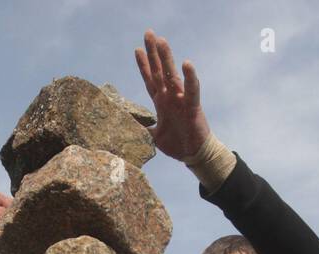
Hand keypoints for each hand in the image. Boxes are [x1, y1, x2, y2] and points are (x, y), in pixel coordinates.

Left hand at [134, 29, 210, 161]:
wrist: (194, 154)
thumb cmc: (177, 144)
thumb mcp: (153, 136)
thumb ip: (141, 129)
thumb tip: (125, 128)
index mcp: (161, 102)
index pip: (150, 79)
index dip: (144, 65)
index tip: (137, 49)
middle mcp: (170, 97)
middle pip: (159, 71)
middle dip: (153, 52)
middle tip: (148, 33)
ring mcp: (181, 100)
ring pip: (173, 75)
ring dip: (167, 58)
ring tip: (162, 41)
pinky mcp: (192, 107)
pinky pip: (192, 90)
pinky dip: (190, 77)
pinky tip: (187, 63)